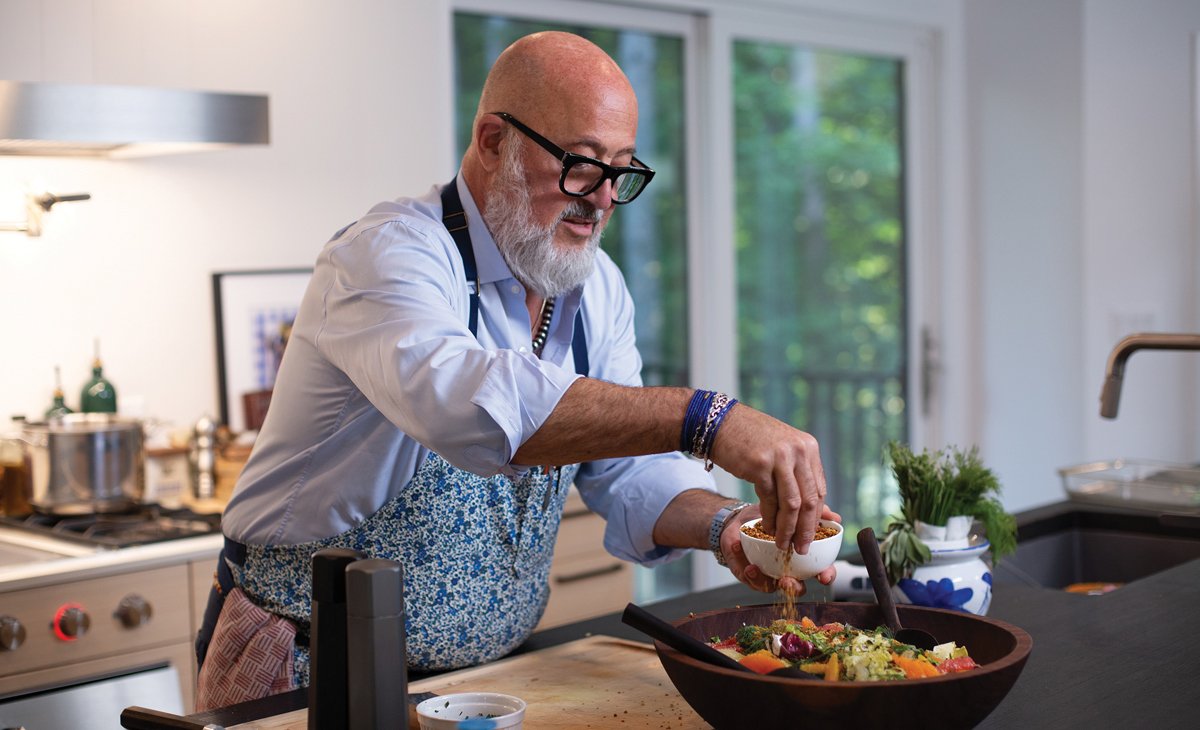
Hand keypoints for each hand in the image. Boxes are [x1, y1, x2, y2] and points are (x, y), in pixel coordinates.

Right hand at [708, 404, 827, 555]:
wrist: (719, 422)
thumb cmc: (749, 438)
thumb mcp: (782, 448)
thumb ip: (797, 471)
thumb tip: (811, 506)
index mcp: (808, 447)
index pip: (819, 489)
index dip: (816, 516)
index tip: (811, 535)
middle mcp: (798, 450)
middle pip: (809, 499)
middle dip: (806, 529)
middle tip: (802, 547)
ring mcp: (780, 457)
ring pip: (791, 504)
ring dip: (788, 529)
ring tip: (783, 544)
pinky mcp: (760, 465)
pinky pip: (769, 500)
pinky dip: (769, 518)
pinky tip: (767, 528)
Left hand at [721, 505, 841, 594]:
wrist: (742, 518)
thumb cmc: (772, 517)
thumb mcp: (791, 509)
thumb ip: (812, 513)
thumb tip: (834, 517)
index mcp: (803, 557)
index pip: (821, 571)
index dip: (826, 575)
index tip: (824, 576)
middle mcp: (788, 570)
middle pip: (797, 587)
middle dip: (792, 587)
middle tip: (786, 581)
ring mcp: (768, 573)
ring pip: (768, 586)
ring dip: (761, 579)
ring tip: (753, 568)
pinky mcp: (747, 572)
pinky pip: (745, 574)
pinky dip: (741, 564)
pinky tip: (738, 550)